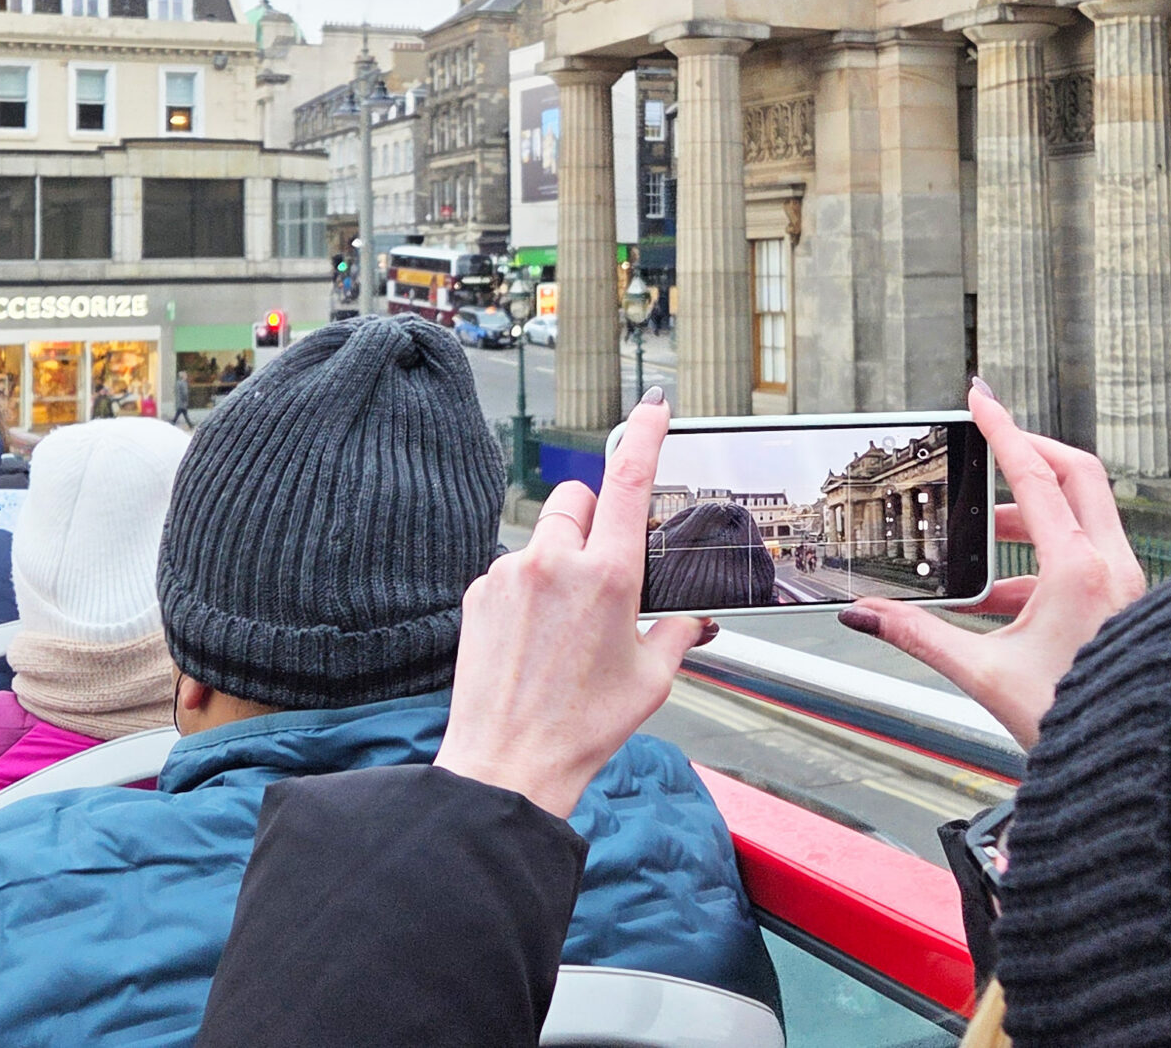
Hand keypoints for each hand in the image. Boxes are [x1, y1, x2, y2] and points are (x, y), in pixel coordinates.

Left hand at [435, 389, 707, 817]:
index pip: (629, 480)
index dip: (645, 435)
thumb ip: (676, 634)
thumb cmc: (582, 728)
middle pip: (578, 497)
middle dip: (595, 516)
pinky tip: (533, 637)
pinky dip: (528, 587)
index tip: (654, 407)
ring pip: (544, 536)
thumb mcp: (651, 679)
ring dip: (560, 558)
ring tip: (564, 622)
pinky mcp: (478, 594)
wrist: (508, 764)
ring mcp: (509, 575)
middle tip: (605, 566)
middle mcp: (554, 564)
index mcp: (608, 576)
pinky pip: (512, 568)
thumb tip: (691, 619)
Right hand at [841, 378, 1144, 748]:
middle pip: (1076, 473)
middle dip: (1028, 454)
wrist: (1134, 767)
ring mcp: (1126, 582)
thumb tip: (867, 617)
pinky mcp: (1125, 602)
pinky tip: (1003, 597)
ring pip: (1084, 514)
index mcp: (1080, 569)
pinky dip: (1045, 557)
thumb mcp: (984, 675)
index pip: (1037, 474)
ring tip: (984, 534)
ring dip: (1033, 513)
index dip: (1003, 429)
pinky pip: (1086, 554)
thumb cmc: (1073, 725)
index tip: (980, 398)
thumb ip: (920, 637)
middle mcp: (1113, 565)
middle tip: (990, 445)